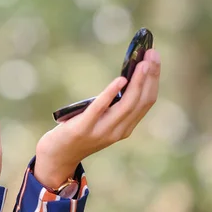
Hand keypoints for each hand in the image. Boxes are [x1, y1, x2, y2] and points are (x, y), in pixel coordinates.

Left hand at [34, 49, 161, 188]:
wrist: (57, 156)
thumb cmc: (77, 131)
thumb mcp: (100, 119)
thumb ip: (112, 105)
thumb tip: (123, 77)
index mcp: (125, 128)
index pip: (146, 102)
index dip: (153, 79)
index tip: (154, 58)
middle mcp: (118, 131)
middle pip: (141, 101)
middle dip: (149, 76)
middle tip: (152, 54)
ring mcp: (102, 131)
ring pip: (127, 105)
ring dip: (137, 82)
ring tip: (141, 63)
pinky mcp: (83, 129)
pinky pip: (100, 109)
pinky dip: (112, 93)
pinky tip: (120, 80)